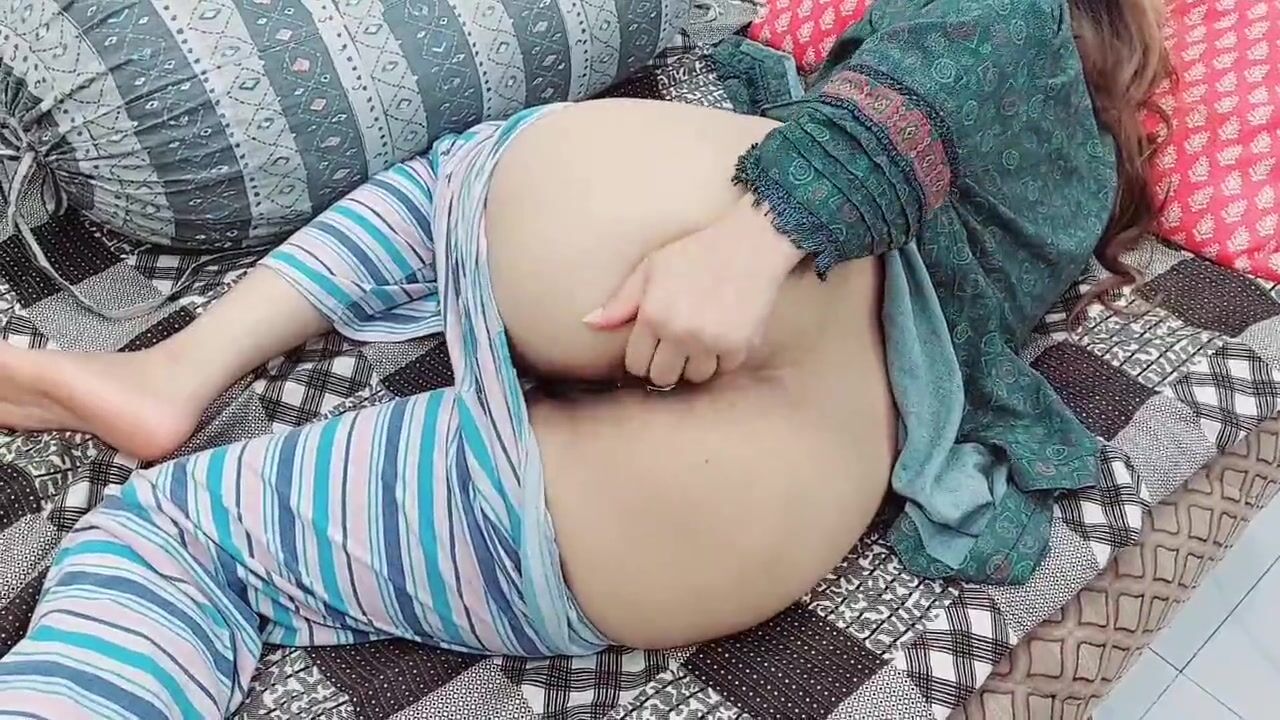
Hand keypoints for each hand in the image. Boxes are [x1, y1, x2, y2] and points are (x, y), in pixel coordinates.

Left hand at [583, 196, 805, 386]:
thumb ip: (622, 300)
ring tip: (700, 339)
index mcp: (653, 315)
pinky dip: (723, 357)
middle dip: (665, 365)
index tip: (651, 348)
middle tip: (675, 348)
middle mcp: (679, 333)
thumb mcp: (652, 267)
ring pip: (694, 377)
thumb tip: (590, 324)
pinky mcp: (738, 346)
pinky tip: (723, 333)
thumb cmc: (696, 253)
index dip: (641, 358)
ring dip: (695, 363)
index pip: (635, 364)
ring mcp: (710, 342)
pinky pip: (723, 369)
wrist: (750, 245)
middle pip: (662, 377)